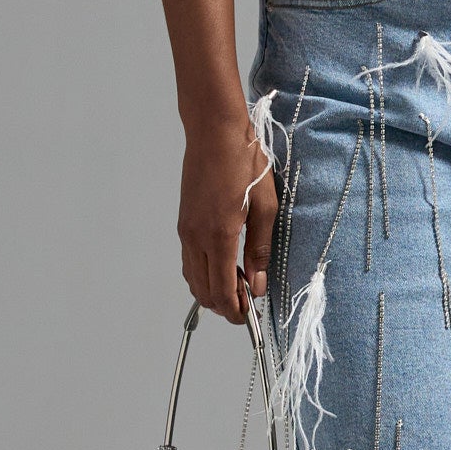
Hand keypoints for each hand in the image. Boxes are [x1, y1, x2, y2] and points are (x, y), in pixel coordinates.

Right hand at [177, 105, 278, 322]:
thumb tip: (257, 285)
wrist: (214, 132)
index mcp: (218, 236)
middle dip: (224, 305)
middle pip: (202, 291)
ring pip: (192, 278)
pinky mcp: (184, 222)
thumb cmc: (244, 163)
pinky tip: (224, 265)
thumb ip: (260, 249)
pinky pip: (189, 260)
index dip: (234, 311)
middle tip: (248, 303)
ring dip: (212, 290)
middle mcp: (195, 238)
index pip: (220, 290)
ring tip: (239, 284)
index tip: (250, 317)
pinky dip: (204, 273)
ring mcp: (185, 231)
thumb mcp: (266, 206)